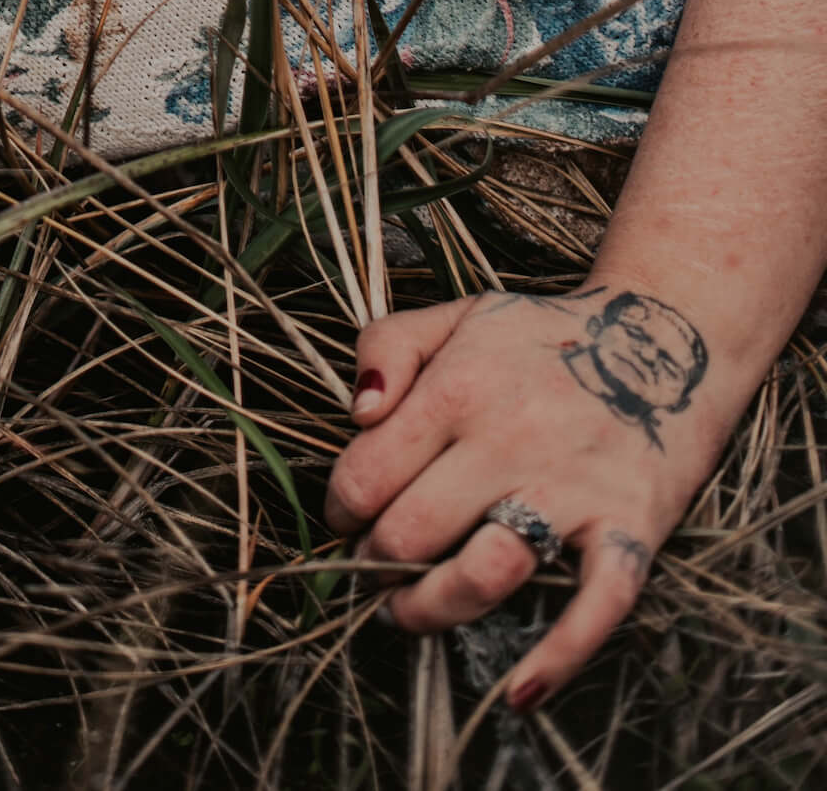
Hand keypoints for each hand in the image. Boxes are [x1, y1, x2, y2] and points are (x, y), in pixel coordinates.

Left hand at [323, 281, 732, 709]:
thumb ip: (387, 346)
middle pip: (411, 532)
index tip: (344, 518)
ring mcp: (573, 489)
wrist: (666, 342)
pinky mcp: (629, 529)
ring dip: (431, 609)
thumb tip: (357, 413)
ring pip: (483, 574)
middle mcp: (511, 439)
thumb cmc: (545, 340)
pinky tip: (517, 691)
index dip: (340, 509)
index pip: (367, 474)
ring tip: (408, 611)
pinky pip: (595, 607)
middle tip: (372, 568)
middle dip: (374, 564)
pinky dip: (557, 658)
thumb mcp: (457, 315)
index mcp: (460, 386)